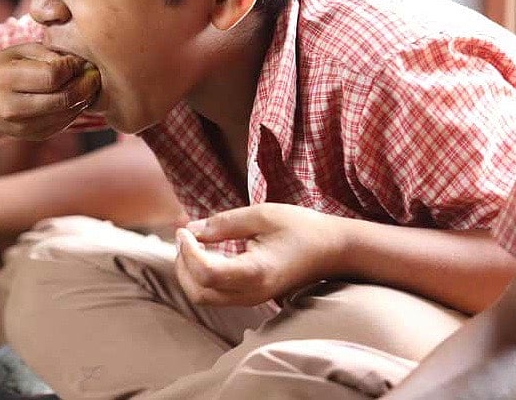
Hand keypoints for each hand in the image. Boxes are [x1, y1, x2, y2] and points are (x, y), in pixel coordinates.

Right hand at [0, 43, 99, 140]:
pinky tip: (75, 96)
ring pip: (68, 112)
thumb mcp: (21, 51)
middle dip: (86, 84)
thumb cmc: (5, 67)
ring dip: (84, 97)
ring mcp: (22, 127)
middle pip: (64, 98)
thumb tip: (82, 64)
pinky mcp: (34, 136)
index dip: (72, 66)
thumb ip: (50, 54)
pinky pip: (65, 122)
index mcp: (5, 79)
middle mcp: (11, 107)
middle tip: (94, 73)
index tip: (77, 59)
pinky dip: (75, 108)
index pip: (53, 75)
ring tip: (87, 82)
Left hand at [175, 203, 347, 305]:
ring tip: (193, 243)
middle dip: (183, 264)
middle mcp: (252, 293)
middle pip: (199, 292)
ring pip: (204, 297)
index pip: (206, 273)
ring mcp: (251, 299)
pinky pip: (215, 294)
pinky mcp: (251, 297)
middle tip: (186, 236)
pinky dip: (201, 276)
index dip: (188, 252)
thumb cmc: (300, 227)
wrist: (332, 249)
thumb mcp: (262, 215)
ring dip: (189, 272)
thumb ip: (223, 223)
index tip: (184, 230)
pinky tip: (205, 252)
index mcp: (256, 272)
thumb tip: (190, 230)